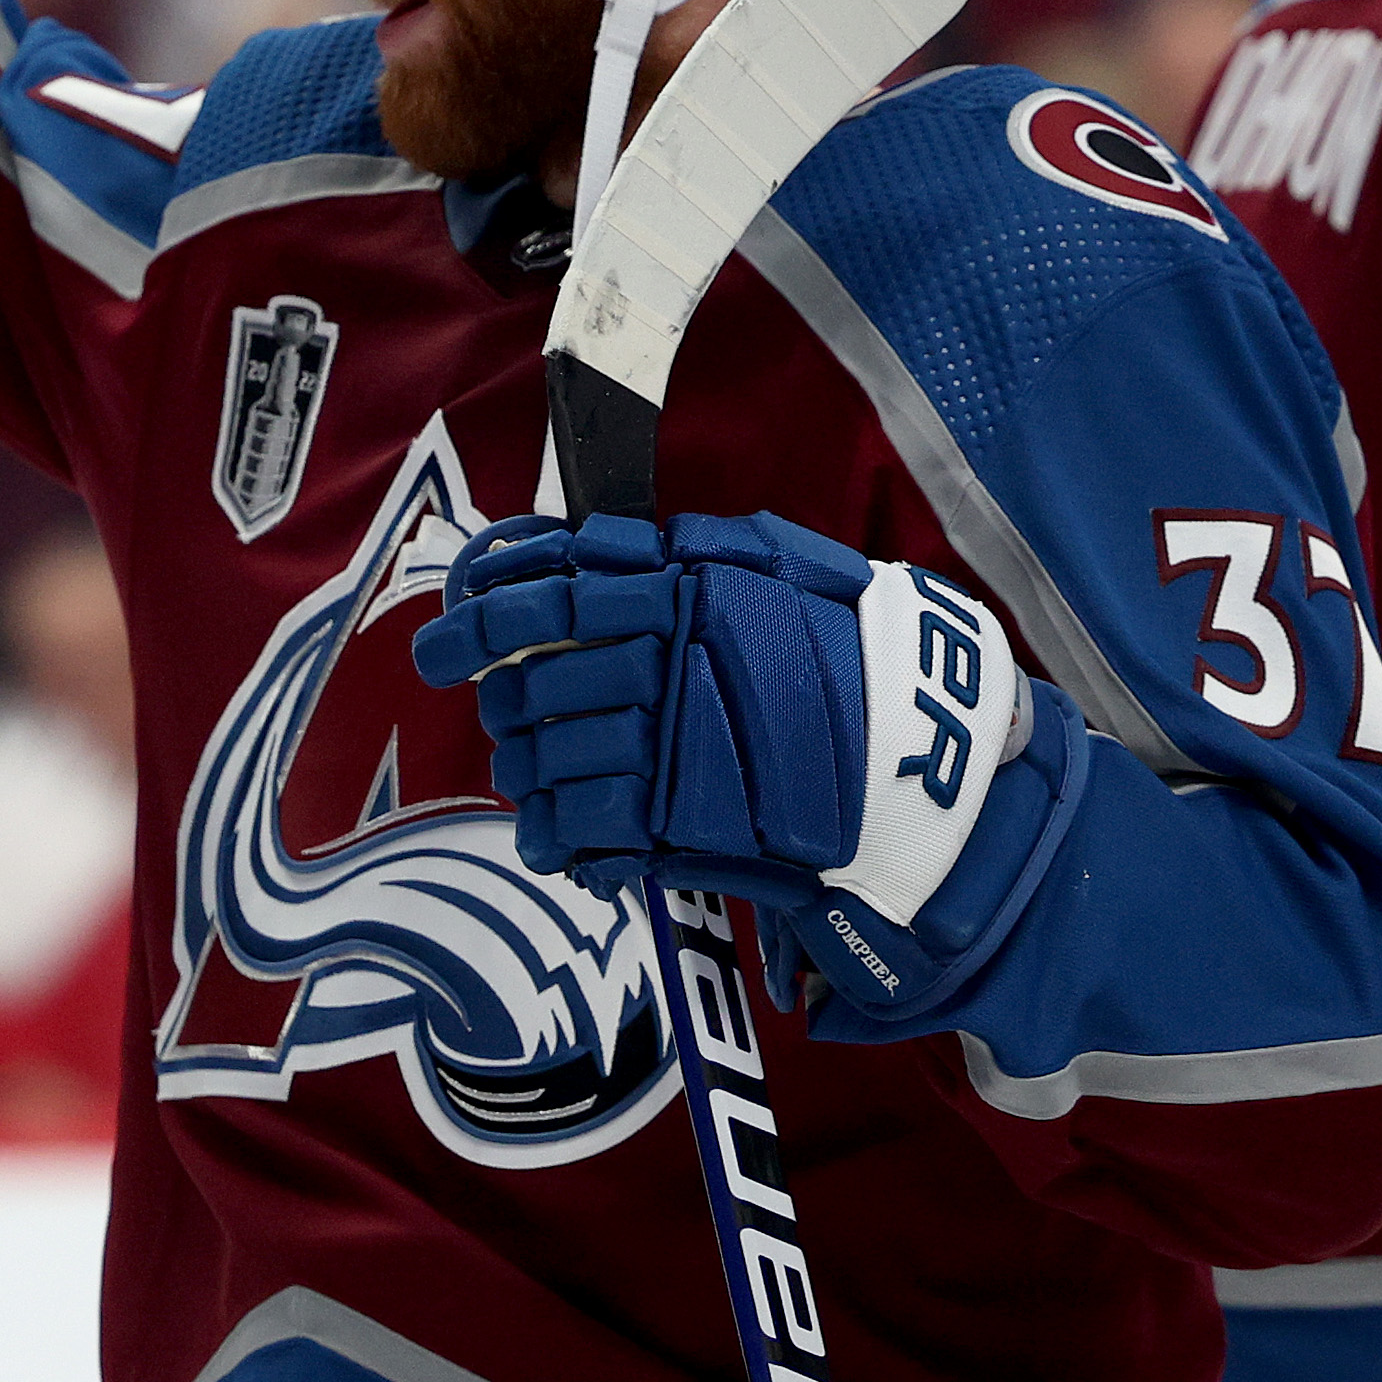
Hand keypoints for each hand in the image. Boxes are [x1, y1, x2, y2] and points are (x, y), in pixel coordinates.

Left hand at [410, 508, 1072, 1022]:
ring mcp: (667, 746)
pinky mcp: (677, 824)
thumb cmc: (858, 655)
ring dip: (526, 766)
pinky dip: (555, 834)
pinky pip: (576, 829)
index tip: (448, 630)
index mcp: (684, 591)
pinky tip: (562, 833)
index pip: (549, 589)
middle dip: (499, 694)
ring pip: (542, 756)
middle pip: (531, 678)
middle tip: (497, 703)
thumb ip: (689, 556)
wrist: (933, 755)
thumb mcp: (782, 570)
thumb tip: (589, 547)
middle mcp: (664, 662)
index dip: (484, 609)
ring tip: (536, 770)